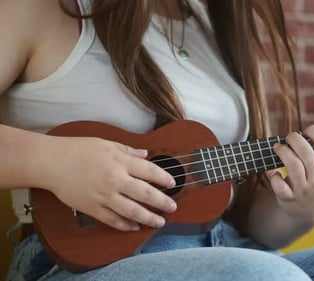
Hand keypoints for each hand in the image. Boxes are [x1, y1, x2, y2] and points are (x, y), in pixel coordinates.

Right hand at [40, 136, 176, 230]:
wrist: (51, 162)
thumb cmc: (77, 149)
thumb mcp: (106, 143)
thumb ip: (128, 150)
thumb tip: (145, 154)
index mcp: (120, 161)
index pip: (150, 171)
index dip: (164, 178)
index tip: (172, 184)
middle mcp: (115, 179)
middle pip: (145, 194)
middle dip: (162, 202)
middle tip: (172, 207)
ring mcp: (104, 196)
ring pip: (132, 211)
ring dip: (148, 218)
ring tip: (159, 222)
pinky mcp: (92, 208)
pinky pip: (112, 219)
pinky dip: (125, 225)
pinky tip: (134, 227)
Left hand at [270, 125, 313, 226]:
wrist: (310, 213)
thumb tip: (303, 133)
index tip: (307, 130)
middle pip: (306, 152)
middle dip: (294, 139)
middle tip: (288, 138)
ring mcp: (303, 189)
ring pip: (292, 164)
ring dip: (282, 151)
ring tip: (278, 148)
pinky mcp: (288, 198)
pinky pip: (278, 183)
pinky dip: (273, 175)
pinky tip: (274, 173)